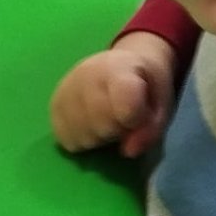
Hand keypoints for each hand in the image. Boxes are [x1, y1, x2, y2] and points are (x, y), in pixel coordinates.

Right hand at [49, 31, 176, 158]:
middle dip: (118, 130)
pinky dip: (81, 140)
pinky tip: (90, 126)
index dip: (134, 120)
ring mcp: (65, 89)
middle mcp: (85, 75)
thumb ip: (151, 128)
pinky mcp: (53, 105)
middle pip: (102, 124)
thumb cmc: (144, 86)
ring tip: (105, 119)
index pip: (125, 104)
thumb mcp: (161, 103)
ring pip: (83, 135)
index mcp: (119, 67)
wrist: (119, 63)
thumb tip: (128, 151)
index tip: (137, 116)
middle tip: (123, 118)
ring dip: (99, 138)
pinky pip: (65, 139)